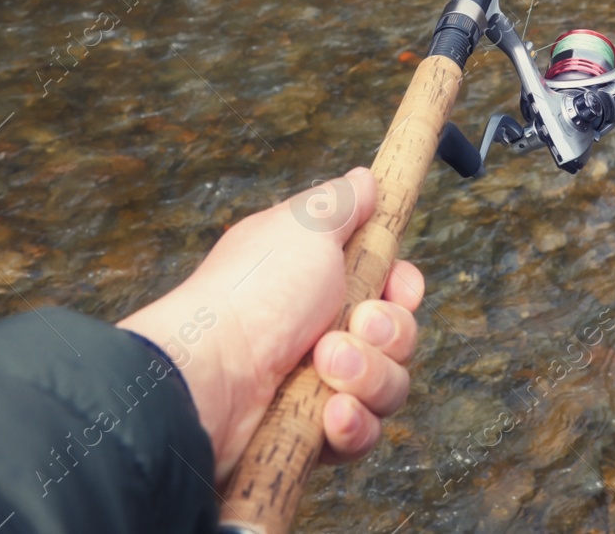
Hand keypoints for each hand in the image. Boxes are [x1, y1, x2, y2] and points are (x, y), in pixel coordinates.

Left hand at [117, 167, 422, 481]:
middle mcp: (321, 330)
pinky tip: (329, 413)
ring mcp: (318, 386)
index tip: (398, 287)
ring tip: (324, 366)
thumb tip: (364, 179)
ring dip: (366, 374)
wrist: (211, 376)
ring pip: (389, 386)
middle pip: (398, 337)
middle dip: (387, 332)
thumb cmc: (253, 294)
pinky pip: (363, 435)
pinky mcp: (313, 435)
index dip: (403, 289)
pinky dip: (352, 423)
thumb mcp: (304, 227)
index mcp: (319, 281)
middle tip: (353, 325)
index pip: (391, 288)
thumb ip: (342, 203)